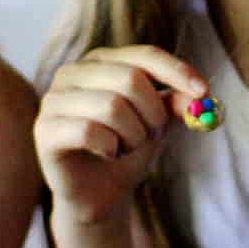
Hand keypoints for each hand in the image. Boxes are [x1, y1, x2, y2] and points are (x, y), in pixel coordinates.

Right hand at [33, 46, 206, 225]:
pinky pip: (90, 131)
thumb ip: (177, 103)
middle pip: (131, 79)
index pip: (145, 55)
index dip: (176, 71)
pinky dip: (110, 148)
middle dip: (153, 113)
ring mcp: (54, 99)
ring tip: (126, 147)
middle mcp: (73, 72)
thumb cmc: (127, 148)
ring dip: (133, 135)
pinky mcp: (44, 130)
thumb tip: (198, 94)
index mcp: (102, 61)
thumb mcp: (158, 123)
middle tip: (153, 134)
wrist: (100, 193)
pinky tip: (106, 154)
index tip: (204, 91)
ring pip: (112, 106)